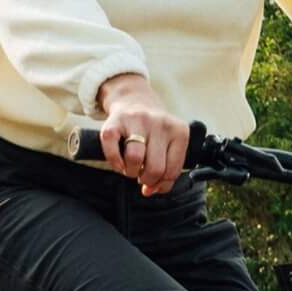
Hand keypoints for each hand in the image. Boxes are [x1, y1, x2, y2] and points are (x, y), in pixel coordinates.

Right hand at [96, 73, 189, 195]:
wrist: (134, 99)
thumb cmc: (153, 130)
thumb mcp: (168, 144)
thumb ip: (165, 171)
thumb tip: (150, 191)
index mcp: (179, 131)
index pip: (172, 171)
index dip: (161, 184)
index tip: (154, 181)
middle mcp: (160, 123)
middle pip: (155, 168)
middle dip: (146, 179)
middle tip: (141, 175)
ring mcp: (137, 121)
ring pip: (135, 159)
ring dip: (130, 172)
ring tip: (131, 168)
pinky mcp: (114, 122)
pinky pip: (112, 151)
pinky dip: (114, 163)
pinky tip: (119, 162)